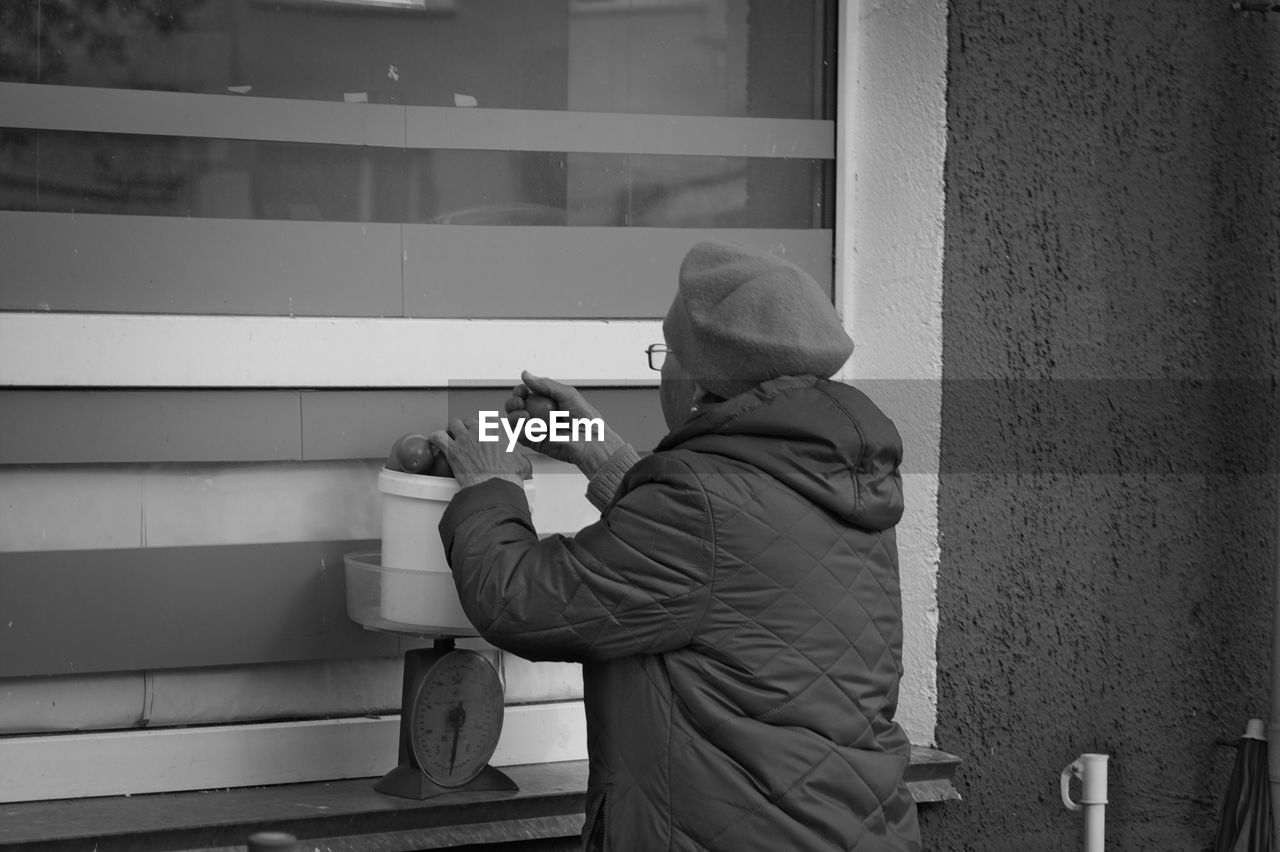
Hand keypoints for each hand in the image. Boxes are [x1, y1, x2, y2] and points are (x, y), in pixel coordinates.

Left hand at [428, 418, 531, 489]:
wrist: (494, 486)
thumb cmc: (507, 477)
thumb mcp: (522, 465)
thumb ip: (521, 460)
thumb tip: (524, 465)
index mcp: (497, 431)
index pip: (488, 420)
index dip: (484, 427)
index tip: (484, 434)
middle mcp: (480, 431)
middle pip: (469, 421)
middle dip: (468, 428)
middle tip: (468, 438)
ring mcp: (465, 439)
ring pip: (454, 424)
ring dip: (453, 430)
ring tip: (453, 437)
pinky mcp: (452, 450)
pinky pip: (438, 436)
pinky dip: (436, 438)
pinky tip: (437, 441)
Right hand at [503, 371, 626, 474]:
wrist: (592, 441)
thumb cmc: (586, 419)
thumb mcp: (567, 394)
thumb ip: (545, 384)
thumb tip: (525, 374)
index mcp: (546, 402)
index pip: (526, 394)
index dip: (520, 391)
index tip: (522, 390)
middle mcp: (539, 415)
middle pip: (516, 407)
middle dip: (513, 402)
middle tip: (520, 402)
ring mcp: (536, 429)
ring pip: (514, 421)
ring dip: (514, 416)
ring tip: (525, 415)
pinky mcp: (535, 443)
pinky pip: (520, 436)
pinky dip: (520, 430)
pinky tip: (529, 426)